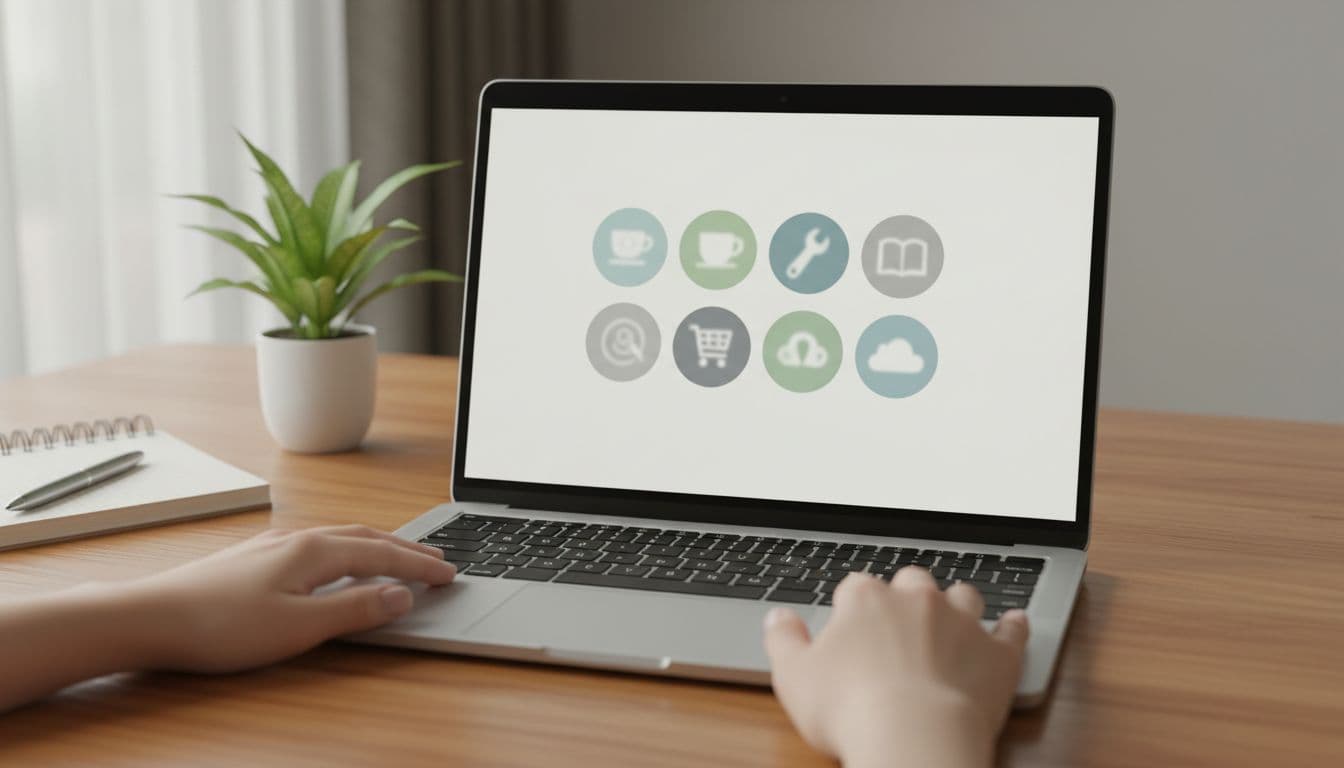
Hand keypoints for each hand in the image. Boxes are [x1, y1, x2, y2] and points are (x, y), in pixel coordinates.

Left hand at [123, 525, 456, 672]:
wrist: (151, 617)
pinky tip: (337, 561)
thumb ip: (354, 610)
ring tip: (399, 555)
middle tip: (438, 560)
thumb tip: (401, 596)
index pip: (384, 555)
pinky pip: (318, 544)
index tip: (451, 573)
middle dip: (407, 548)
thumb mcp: (299, 627)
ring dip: (378, 545)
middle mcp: (298, 540)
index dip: (420, 566)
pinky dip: (347, 549)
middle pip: (367, 537)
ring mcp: (275, 546)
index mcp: (316, 552)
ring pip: (342, 537)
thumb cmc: (221, 626)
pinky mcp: (256, 558)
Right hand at [764, 568, 1028, 767]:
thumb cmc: (851, 710)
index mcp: (864, 599)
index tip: (848, 627)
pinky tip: (1013, 622)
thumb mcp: (794, 677)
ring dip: (956, 603)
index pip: (854, 586)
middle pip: (911, 581)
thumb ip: (783, 641)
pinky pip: (1011, 628)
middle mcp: (915, 599)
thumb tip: (778, 618)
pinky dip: (1012, 625)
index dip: (851, 607)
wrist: (914, 739)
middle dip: (905, 595)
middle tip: (898, 621)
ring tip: (951, 616)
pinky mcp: (997, 652)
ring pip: (962, 595)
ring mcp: (960, 622)